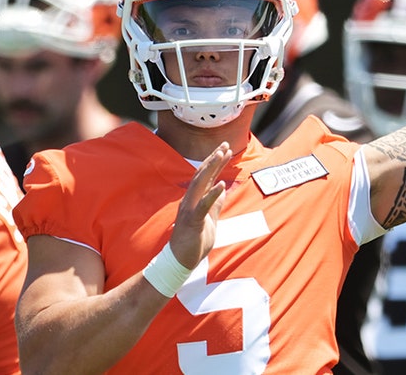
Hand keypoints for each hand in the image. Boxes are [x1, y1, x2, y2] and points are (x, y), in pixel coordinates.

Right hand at [168, 142, 231, 268]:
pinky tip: (222, 184)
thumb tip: (222, 190)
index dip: (215, 162)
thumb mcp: (209, 220)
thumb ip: (214, 205)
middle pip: (201, 175)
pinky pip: (203, 205)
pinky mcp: (192, 221)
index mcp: (194, 200)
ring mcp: (189, 209)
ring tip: (221, 155)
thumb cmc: (194, 242)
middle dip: (214, 159)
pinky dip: (212, 194)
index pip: (205, 177)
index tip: (224, 149)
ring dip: (211, 169)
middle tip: (224, 145)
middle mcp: (189, 201)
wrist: (181, 261)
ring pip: (200, 184)